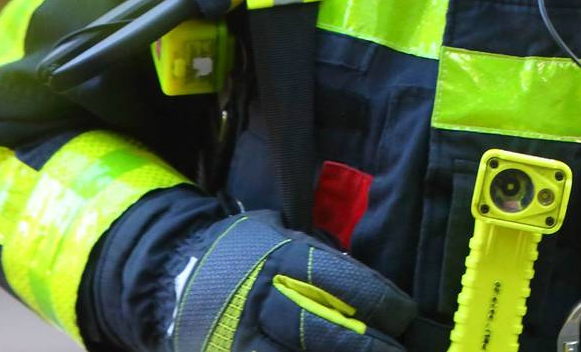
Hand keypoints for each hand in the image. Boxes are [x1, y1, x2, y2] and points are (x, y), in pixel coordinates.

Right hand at [167, 212, 414, 351]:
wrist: (174, 271)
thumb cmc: (246, 255)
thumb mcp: (284, 240)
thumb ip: (325, 264)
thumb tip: (380, 293)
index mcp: (283, 261)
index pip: (345, 285)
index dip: (384, 305)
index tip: (406, 318)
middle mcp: (263, 301)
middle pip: (327, 333)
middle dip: (371, 349)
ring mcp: (242, 340)